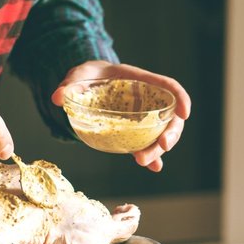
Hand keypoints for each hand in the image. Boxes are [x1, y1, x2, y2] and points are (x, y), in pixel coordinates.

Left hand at [51, 61, 190, 172]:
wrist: (87, 83)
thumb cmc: (89, 75)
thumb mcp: (79, 75)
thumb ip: (71, 84)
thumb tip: (58, 97)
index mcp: (141, 80)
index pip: (169, 86)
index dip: (181, 99)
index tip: (185, 113)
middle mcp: (147, 100)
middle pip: (170, 117)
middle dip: (170, 134)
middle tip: (161, 147)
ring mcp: (143, 117)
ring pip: (161, 134)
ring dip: (157, 150)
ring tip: (143, 162)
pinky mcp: (134, 131)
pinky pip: (147, 144)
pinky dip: (152, 157)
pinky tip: (153, 168)